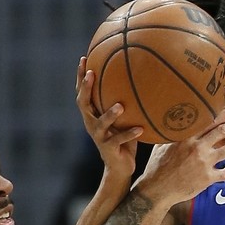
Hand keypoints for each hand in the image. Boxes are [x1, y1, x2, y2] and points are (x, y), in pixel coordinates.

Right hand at [76, 56, 141, 178]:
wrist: (120, 166)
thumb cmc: (124, 137)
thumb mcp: (124, 117)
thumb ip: (127, 101)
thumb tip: (143, 78)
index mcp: (92, 114)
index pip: (83, 93)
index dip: (81, 77)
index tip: (84, 58)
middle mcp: (91, 123)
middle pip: (83, 103)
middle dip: (86, 88)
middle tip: (91, 74)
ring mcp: (99, 137)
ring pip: (100, 124)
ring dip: (110, 115)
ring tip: (120, 106)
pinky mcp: (109, 149)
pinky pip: (119, 140)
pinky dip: (129, 134)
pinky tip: (140, 129)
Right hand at [135, 107, 224, 204]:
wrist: (157, 189)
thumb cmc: (157, 168)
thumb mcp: (162, 145)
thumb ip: (173, 136)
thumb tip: (175, 127)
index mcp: (186, 137)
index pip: (209, 122)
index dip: (223, 115)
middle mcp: (197, 147)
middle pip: (222, 131)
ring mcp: (204, 162)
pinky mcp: (207, 177)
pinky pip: (224, 173)